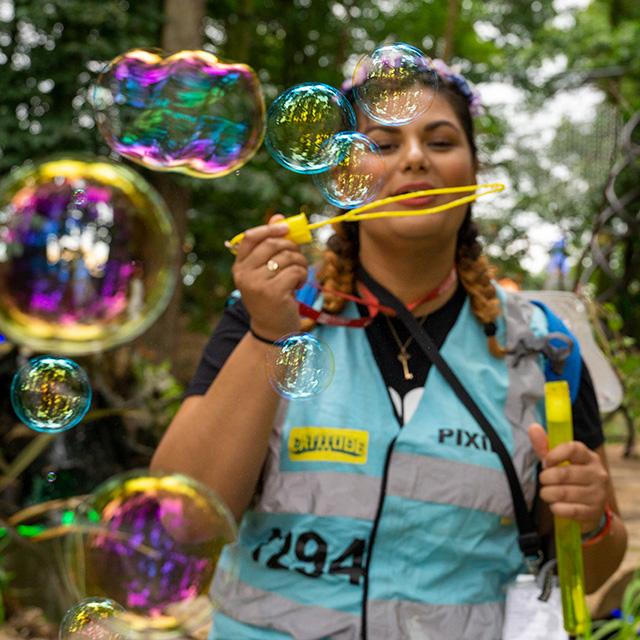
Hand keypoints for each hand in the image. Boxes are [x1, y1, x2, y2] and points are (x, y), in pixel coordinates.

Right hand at [232, 214, 308, 340]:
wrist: (273, 330)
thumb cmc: (272, 297)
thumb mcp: (267, 271)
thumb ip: (271, 245)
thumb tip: (279, 217)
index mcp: (239, 267)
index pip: (250, 237)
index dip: (269, 228)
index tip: (285, 228)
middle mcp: (244, 274)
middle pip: (273, 244)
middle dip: (292, 247)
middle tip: (297, 258)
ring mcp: (258, 284)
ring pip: (287, 256)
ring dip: (300, 263)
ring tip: (298, 275)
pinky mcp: (274, 292)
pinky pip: (295, 270)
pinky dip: (302, 275)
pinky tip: (298, 285)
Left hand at [528, 423, 608, 534]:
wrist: (589, 506)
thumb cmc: (571, 477)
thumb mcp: (559, 460)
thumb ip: (545, 445)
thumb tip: (533, 427)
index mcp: (588, 457)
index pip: (572, 449)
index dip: (553, 455)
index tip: (545, 463)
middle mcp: (597, 473)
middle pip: (563, 474)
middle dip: (546, 478)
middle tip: (543, 480)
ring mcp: (598, 493)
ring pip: (563, 493)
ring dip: (547, 493)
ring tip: (547, 492)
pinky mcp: (594, 511)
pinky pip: (568, 510)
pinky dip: (556, 507)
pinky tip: (555, 505)